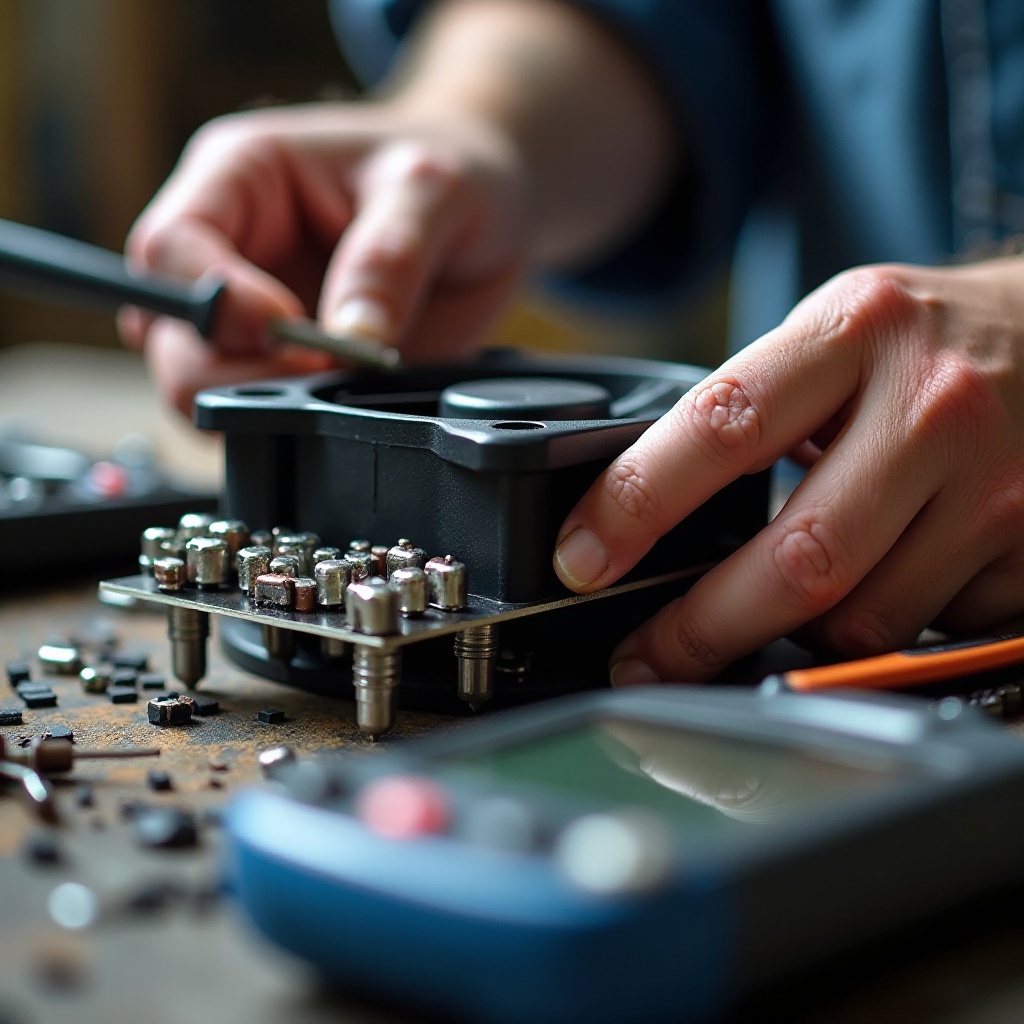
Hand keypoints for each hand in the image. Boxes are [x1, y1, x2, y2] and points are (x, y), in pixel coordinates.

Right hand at [120, 102, 528, 412]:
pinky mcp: (284, 368)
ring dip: (261, 404)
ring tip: (340, 384)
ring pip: (198, 386)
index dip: (214, 301)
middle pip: (169, 334)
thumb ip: (389, 258)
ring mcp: (250, 319)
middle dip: (233, 370)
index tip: (287, 326)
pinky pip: (256, 414)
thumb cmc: (447, 170)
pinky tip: (342, 402)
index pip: (170, 247)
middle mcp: (228, 252)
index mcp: (237, 179)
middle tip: (322, 370)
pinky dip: (289, 424)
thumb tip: (351, 339)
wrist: (487, 209)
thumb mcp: (434, 189)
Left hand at [553, 261, 1023, 682]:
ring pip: (863, 618)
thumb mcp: (834, 336)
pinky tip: (882, 581)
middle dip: (701, 629)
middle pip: (795, 558)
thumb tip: (648, 516)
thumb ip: (756, 410)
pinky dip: (885, 625)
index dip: (636, 504)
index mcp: (854, 332)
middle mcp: (932, 406)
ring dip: (800, 636)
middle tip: (645, 659)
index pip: (720, 427)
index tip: (580, 560)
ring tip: (776, 609)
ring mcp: (995, 484)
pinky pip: (929, 628)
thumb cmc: (927, 340)